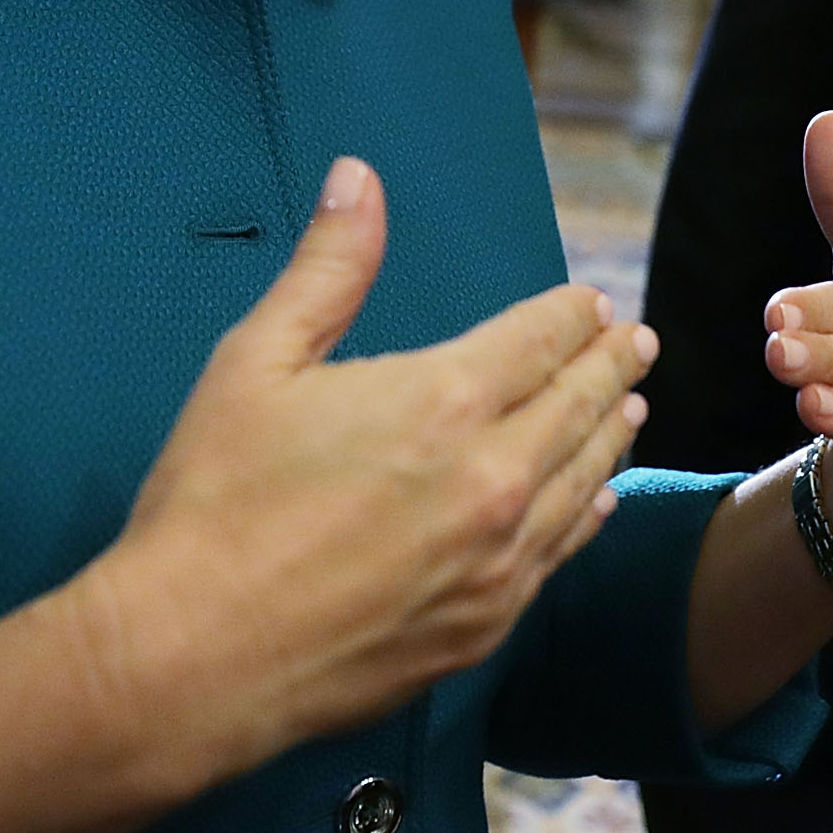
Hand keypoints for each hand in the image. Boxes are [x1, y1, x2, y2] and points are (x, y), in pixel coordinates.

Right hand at [94, 157, 651, 766]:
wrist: (196, 655)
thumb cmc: (216, 500)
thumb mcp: (257, 361)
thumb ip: (328, 267)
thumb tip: (359, 177)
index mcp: (442, 401)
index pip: (538, 341)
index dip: (570, 316)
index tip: (591, 302)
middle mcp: (492, 480)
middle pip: (578, 408)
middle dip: (611, 367)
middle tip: (636, 344)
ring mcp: (496, 563)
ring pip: (582, 483)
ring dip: (610, 437)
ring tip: (631, 409)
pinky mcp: (484, 628)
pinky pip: (558, 556)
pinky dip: (586, 516)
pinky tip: (595, 502)